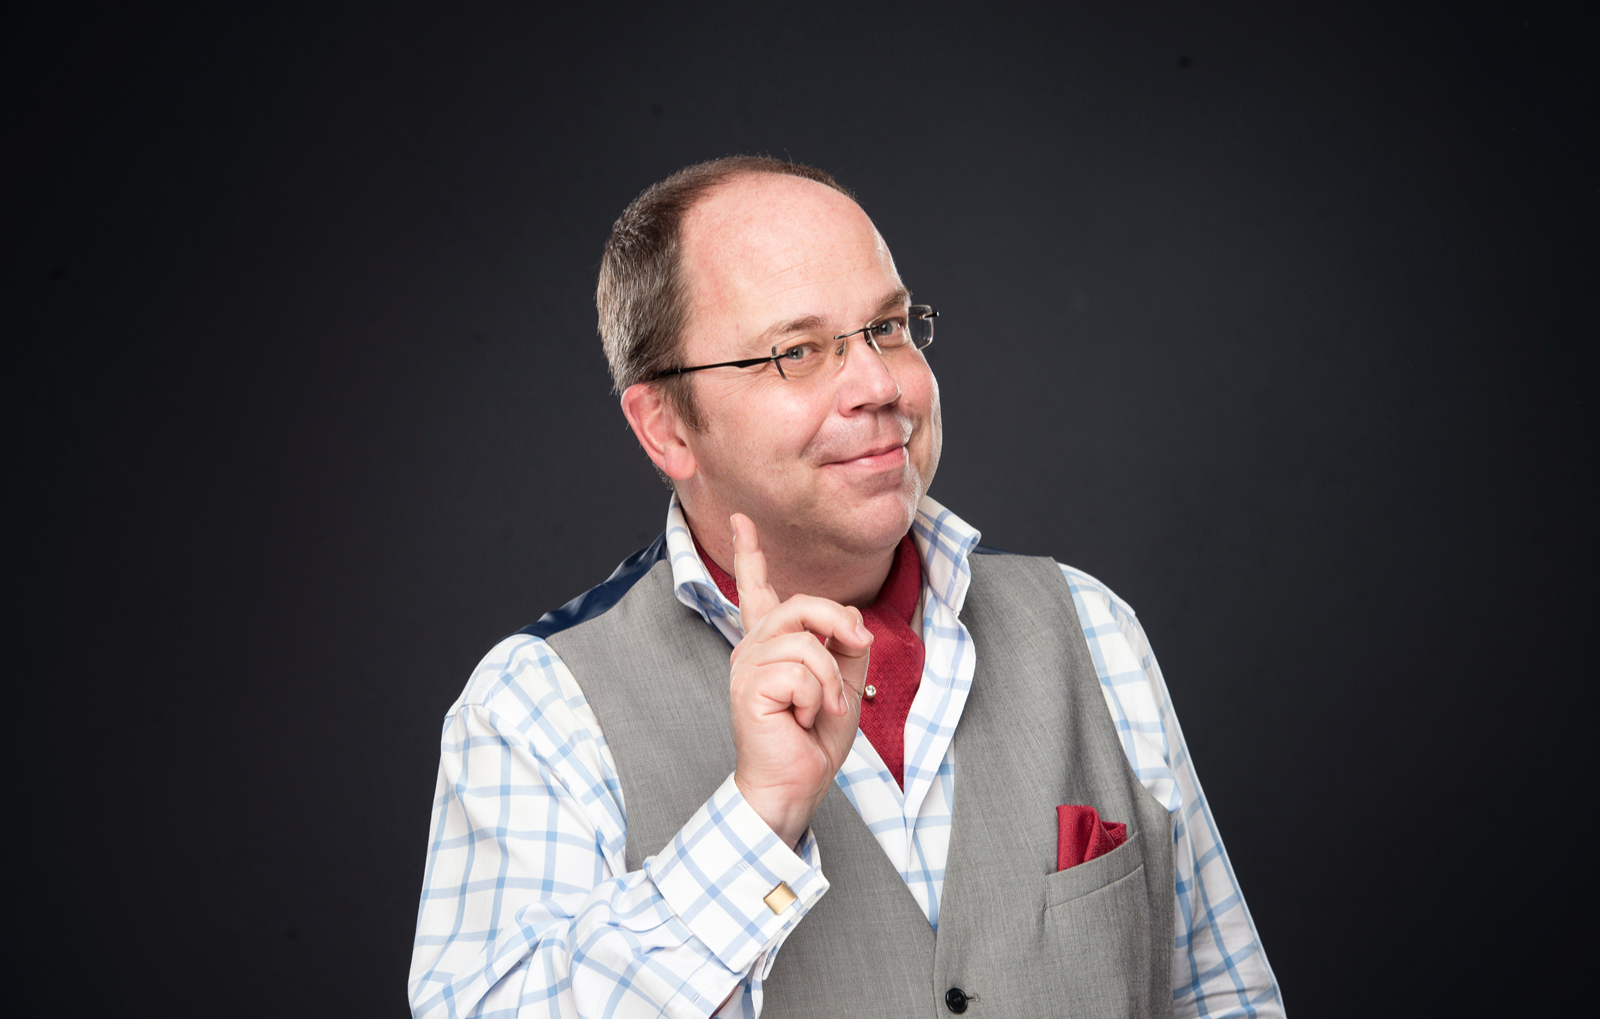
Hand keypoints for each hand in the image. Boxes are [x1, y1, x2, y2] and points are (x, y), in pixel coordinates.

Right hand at [728, 513, 871, 848]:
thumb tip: (851, 618)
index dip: (747, 554)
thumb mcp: (844, 684)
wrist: (796, 783)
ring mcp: (747, 666)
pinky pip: (802, 671)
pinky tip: (805, 719)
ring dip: (831, 680)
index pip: (757, 591)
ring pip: (806, 642)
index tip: (741, 521)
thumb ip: (846, 645)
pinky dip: (819, 698)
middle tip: (859, 650)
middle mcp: (753, 649)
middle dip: (838, 624)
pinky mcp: (748, 687)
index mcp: (772, 645)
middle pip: (801, 605)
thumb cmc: (813, 740)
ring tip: (822, 709)